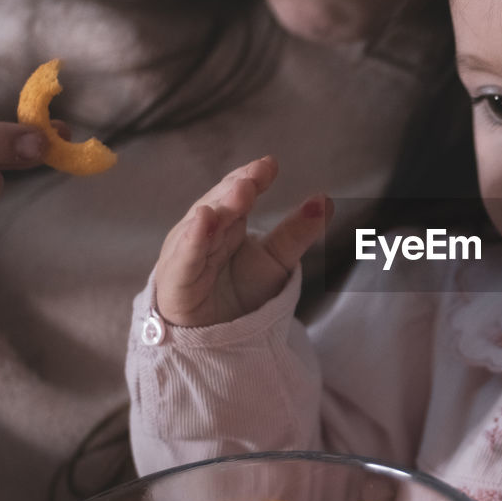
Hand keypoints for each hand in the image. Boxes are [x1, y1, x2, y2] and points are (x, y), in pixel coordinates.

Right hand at [154, 155, 329, 326]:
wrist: (218, 335)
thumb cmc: (242, 291)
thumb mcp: (277, 260)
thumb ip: (297, 232)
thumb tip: (326, 199)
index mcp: (227, 219)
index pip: (237, 191)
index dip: (252, 177)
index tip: (270, 165)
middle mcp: (204, 230)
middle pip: (220, 204)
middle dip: (237, 189)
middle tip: (254, 178)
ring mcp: (187, 251)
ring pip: (202, 226)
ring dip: (218, 207)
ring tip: (238, 191)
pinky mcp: (175, 279)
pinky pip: (185, 257)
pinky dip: (193, 239)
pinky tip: (203, 221)